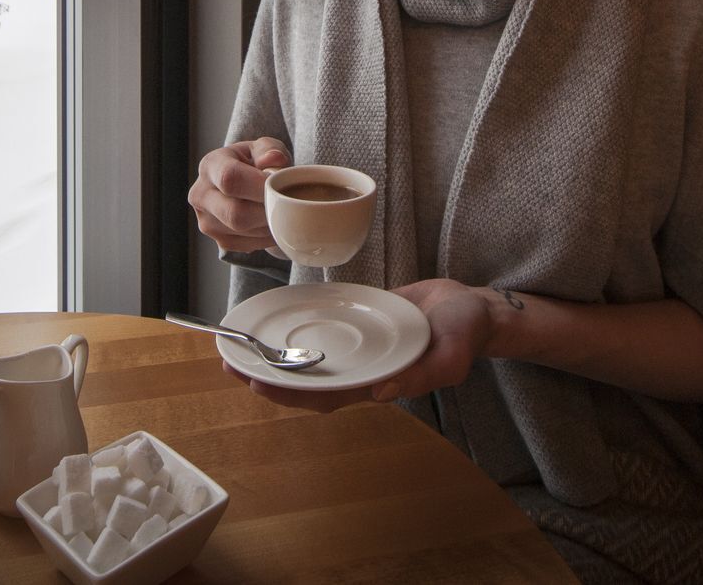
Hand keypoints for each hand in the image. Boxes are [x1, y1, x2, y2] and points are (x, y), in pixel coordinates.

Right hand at [188, 136, 290, 253]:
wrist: (247, 185)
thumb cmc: (257, 163)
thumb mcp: (264, 147)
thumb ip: (270, 149)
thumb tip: (274, 160)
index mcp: (210, 165)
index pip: (229, 178)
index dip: (258, 186)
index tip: (280, 186)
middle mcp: (201, 195)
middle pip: (235, 213)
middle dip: (266, 210)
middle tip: (286, 202)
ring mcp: (207, 221)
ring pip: (244, 231)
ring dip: (268, 223)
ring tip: (279, 209)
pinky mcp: (220, 240)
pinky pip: (248, 244)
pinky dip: (266, 236)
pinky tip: (271, 221)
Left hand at [219, 278, 496, 410]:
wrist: (473, 308)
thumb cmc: (465, 333)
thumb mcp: (453, 354)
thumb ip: (425, 374)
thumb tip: (381, 393)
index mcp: (378, 383)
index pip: (324, 395)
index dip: (288, 393)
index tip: (255, 383)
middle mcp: (361, 370)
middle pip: (305, 381)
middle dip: (267, 375)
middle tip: (228, 362)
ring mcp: (358, 349)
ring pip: (308, 358)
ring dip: (275, 355)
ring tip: (240, 346)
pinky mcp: (359, 326)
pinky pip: (322, 331)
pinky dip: (297, 329)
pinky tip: (276, 319)